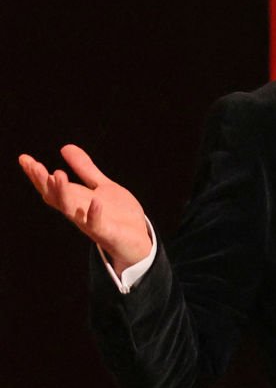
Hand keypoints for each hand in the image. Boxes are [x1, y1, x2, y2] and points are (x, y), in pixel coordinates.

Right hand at [18, 145, 151, 276]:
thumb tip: (65, 147)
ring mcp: (90, 223)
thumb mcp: (102, 186)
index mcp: (76, 200)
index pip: (51, 187)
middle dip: (43, 182)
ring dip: (63, 193)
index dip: (37, 175)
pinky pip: (97, 225)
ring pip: (70, 210)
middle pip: (55, 197)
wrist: (138, 241)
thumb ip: (84, 169)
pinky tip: (95, 201)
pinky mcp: (106, 233)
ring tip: (57, 175)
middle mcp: (78, 212)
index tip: (24, 159)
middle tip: (35, 166)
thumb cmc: (118, 215)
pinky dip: (94, 214)